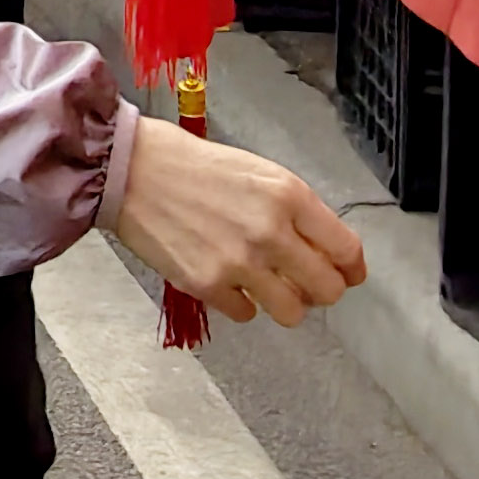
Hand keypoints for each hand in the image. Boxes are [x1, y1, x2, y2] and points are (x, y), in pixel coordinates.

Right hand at [106, 118, 364, 326]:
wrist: (127, 169)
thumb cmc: (190, 164)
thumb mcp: (257, 172)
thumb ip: (294, 210)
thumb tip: (321, 250)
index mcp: (288, 195)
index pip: (346, 250)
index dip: (350, 268)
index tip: (346, 273)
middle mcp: (270, 232)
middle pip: (328, 289)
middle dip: (320, 289)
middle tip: (303, 281)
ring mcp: (239, 262)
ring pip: (293, 312)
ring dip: (283, 302)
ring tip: (264, 285)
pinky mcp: (207, 284)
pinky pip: (247, 314)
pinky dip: (241, 302)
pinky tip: (225, 278)